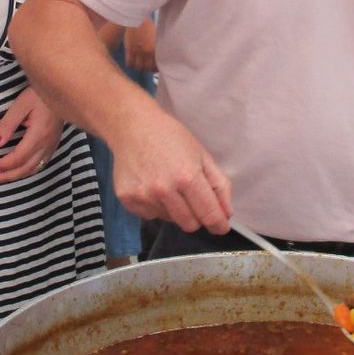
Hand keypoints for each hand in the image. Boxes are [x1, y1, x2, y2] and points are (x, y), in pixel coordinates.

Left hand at [0, 87, 63, 184]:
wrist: (63, 89)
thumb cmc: (39, 94)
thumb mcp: (20, 105)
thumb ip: (7, 125)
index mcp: (39, 135)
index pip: (18, 158)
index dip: (3, 165)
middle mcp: (47, 144)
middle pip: (26, 168)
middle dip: (8, 176)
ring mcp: (53, 145)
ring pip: (35, 168)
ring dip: (17, 175)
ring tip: (2, 178)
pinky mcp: (54, 143)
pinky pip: (41, 163)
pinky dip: (28, 170)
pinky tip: (19, 170)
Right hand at [111, 105, 231, 232]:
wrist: (133, 127)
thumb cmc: (170, 137)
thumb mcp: (202, 155)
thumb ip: (219, 186)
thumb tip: (225, 214)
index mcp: (187, 177)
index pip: (209, 215)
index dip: (219, 225)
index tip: (220, 227)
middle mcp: (164, 190)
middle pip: (190, 225)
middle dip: (196, 216)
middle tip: (192, 199)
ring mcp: (144, 196)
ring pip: (170, 220)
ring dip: (175, 210)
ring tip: (168, 185)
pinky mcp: (128, 199)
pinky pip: (151, 215)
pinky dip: (156, 206)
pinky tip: (152, 186)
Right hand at [123, 18, 156, 73]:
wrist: (138, 18)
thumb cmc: (148, 26)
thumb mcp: (157, 37)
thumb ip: (156, 48)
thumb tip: (157, 57)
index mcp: (156, 49)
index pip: (156, 66)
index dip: (155, 69)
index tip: (154, 68)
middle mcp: (147, 52)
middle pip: (147, 68)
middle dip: (147, 69)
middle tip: (147, 67)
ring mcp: (137, 51)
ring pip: (138, 68)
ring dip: (139, 68)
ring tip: (139, 65)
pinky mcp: (129, 50)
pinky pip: (129, 63)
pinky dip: (131, 65)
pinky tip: (132, 62)